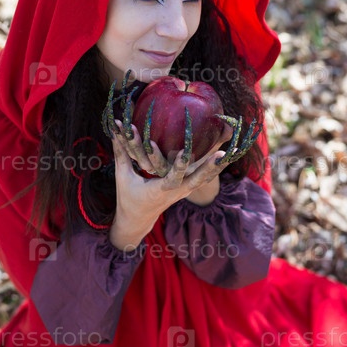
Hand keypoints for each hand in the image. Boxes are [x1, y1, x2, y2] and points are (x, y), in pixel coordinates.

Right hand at [109, 120, 231, 250]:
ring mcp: (183, 192)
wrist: (138, 220)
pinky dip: (213, 170)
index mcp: (159, 191)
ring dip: (216, 168)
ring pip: (204, 180)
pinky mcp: (187, 190)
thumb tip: (116, 126)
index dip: (179, 166)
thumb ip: (121, 151)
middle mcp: (175, 193)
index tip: (185, 151)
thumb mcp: (122, 175)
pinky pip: (203, 180)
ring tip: (230, 152)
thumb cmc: (128, 197)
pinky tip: (225, 157)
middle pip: (196, 181)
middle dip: (210, 168)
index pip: (172, 179)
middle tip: (222, 154)